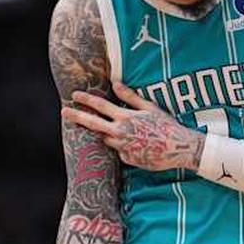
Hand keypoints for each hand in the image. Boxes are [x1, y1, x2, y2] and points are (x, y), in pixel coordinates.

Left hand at [61, 82, 203, 171]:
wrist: (179, 149)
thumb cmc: (166, 125)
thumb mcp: (150, 107)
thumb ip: (130, 96)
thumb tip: (115, 84)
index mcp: (125, 118)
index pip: (101, 106)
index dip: (86, 100)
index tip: (74, 95)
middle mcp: (120, 133)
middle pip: (93, 124)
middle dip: (78, 116)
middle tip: (64, 112)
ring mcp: (122, 148)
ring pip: (107, 139)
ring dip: (108, 134)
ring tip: (126, 132)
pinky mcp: (127, 159)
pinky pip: (120, 151)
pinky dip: (125, 146)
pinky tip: (140, 145)